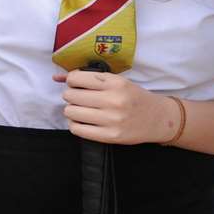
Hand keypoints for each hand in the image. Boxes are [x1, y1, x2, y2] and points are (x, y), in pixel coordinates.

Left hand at [51, 68, 183, 144]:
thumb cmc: (133, 97)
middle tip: (79, 98)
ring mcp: (111, 120)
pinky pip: (77, 129)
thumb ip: (88, 78)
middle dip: (71, 96)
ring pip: (71, 112)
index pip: (76, 78)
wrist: (157, 118)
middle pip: (71, 95)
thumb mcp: (116, 81)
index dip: (71, 81)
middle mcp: (113, 100)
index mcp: (115, 83)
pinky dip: (75, 124)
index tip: (76, 85)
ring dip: (71, 110)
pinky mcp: (110, 136)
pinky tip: (82, 121)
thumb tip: (57, 77)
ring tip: (81, 110)